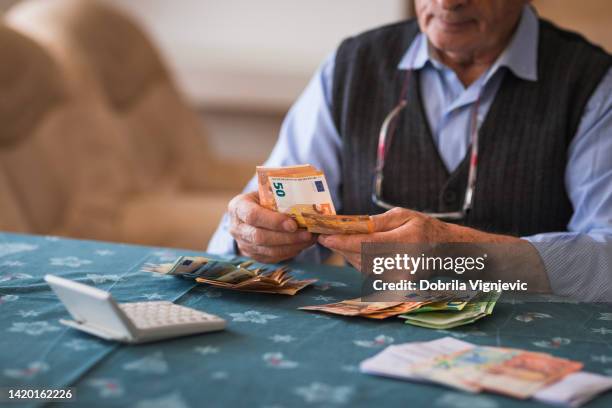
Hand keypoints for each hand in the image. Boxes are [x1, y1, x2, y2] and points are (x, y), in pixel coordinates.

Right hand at [228, 192, 315, 262]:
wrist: (251, 214)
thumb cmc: (262, 199)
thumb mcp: (266, 192)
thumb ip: (280, 196)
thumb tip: (306, 202)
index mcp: (238, 207)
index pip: (253, 216)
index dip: (273, 221)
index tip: (293, 224)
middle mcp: (237, 228)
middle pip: (260, 237)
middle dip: (286, 237)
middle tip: (307, 234)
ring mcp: (243, 244)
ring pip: (268, 251)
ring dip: (292, 246)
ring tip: (309, 239)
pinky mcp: (253, 255)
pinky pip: (273, 258)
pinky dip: (290, 252)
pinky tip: (302, 245)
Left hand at [317, 207, 518, 270]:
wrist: (447, 251)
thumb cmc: (425, 228)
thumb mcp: (404, 215)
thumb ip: (379, 222)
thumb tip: (353, 225)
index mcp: (405, 241)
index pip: (367, 243)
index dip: (343, 242)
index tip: (325, 236)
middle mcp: (403, 261)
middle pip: (361, 257)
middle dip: (341, 247)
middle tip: (325, 237)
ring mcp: (401, 276)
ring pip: (363, 267)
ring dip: (347, 255)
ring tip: (337, 243)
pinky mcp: (398, 283)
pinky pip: (371, 273)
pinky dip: (358, 262)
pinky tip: (352, 252)